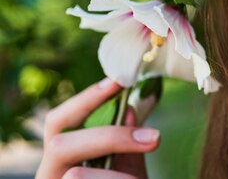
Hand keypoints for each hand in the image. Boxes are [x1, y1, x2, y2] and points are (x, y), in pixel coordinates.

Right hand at [36, 78, 159, 178]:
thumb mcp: (125, 172)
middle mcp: (48, 177)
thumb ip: (125, 146)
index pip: (58, 122)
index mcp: (59, 160)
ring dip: (117, 176)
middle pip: (61, 144)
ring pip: (76, 177)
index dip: (85, 99)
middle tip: (155, 139)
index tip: (119, 82)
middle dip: (110, 136)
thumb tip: (130, 109)